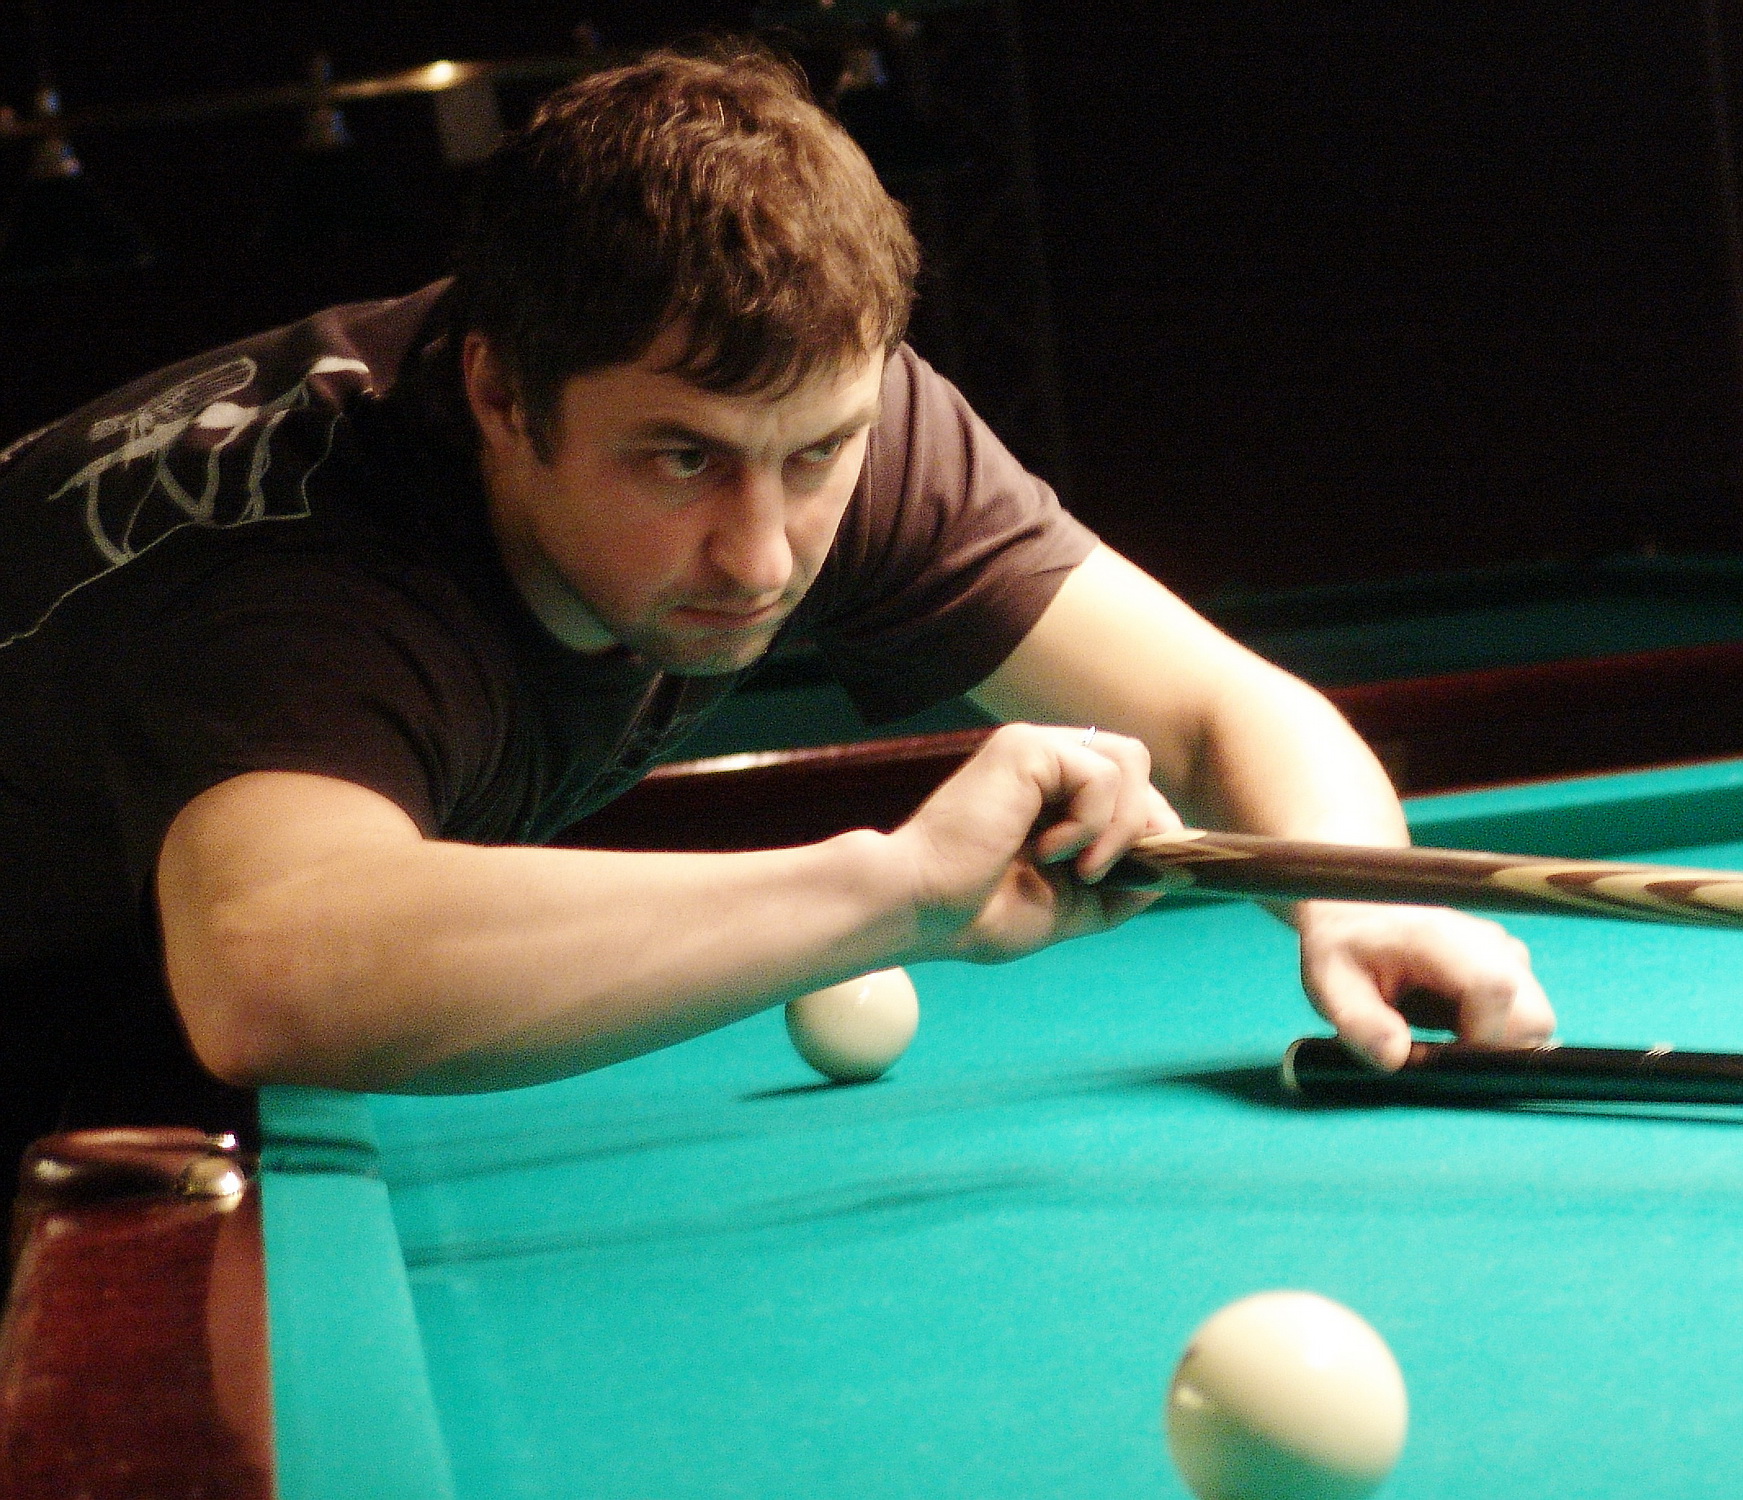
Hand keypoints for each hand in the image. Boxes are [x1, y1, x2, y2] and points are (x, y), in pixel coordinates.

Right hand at [892, 722, 1180, 962]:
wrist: (924, 909)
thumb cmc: (979, 914)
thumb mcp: (1074, 905)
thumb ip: (1123, 883)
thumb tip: (1176, 864)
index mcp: (1052, 795)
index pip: (1132, 789)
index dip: (1150, 830)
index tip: (1134, 877)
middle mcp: (1045, 762)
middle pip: (1138, 768)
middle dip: (1144, 825)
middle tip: (1105, 873)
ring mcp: (1035, 750)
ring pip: (1130, 762)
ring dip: (1122, 824)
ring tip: (1082, 865)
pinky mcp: (1026, 747)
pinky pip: (1101, 773)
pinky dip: (1092, 821)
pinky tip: (1050, 850)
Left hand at [1294, 900, 1555, 1068]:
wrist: (1354, 909)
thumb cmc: (1343, 943)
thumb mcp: (1331, 982)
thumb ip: (1360, 1022)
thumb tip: (1396, 1058)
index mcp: (1441, 937)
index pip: (1495, 991)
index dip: (1479, 1042)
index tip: (1437, 1058)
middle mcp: (1487, 942)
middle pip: (1534, 1017)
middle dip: (1494, 1052)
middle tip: (1436, 1053)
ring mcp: (1504, 954)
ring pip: (1532, 1021)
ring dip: (1489, 1044)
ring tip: (1431, 1033)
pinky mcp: (1507, 967)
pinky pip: (1520, 1016)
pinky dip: (1489, 1033)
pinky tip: (1443, 1023)